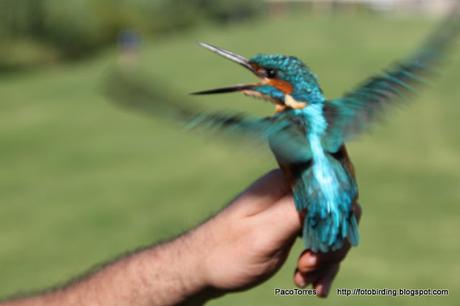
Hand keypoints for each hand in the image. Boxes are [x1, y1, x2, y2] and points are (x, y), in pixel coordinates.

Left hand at [190, 169, 360, 297]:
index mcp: (283, 184)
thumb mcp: (264, 234)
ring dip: (326, 258)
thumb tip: (333, 195)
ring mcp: (290, 211)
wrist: (201, 269)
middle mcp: (289, 193)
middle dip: (332, 243)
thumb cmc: (226, 251)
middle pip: (335, 211)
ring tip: (306, 278)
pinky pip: (317, 243)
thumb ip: (298, 212)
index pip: (331, 184)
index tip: (328, 241)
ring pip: (329, 230)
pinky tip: (313, 284)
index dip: (340, 212)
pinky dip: (320, 265)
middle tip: (310, 264)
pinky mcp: (289, 228)